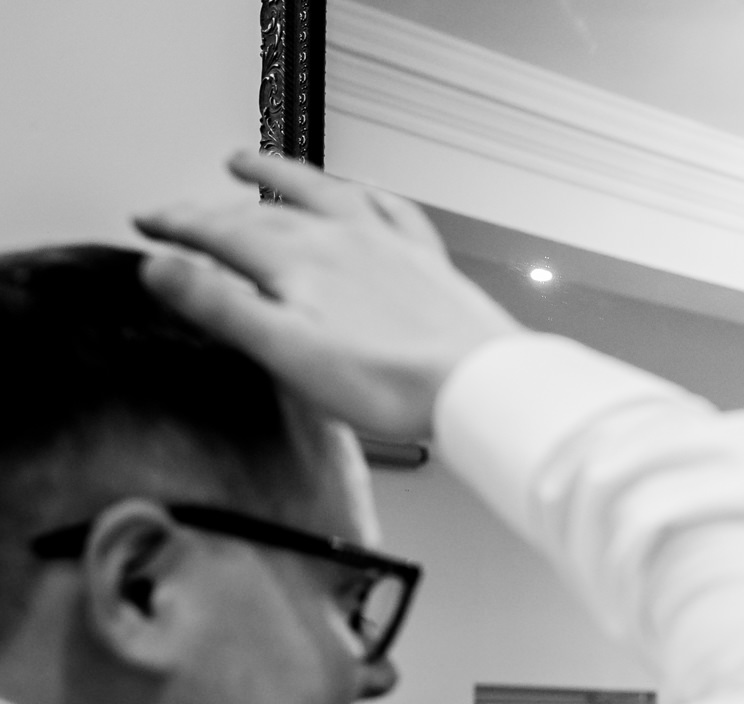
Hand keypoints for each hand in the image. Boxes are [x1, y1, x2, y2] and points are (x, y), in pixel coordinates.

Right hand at [134, 151, 519, 440]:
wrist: (480, 385)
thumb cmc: (391, 382)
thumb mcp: (286, 350)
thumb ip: (221, 307)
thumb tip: (162, 270)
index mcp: (299, 262)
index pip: (220, 231)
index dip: (177, 225)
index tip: (147, 222)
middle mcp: (342, 240)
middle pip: (262, 212)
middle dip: (212, 207)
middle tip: (179, 209)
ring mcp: (387, 246)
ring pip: (323, 194)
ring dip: (280, 175)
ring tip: (248, 163)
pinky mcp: (426, 263)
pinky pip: (390, 211)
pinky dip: (366, 194)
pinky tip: (364, 192)